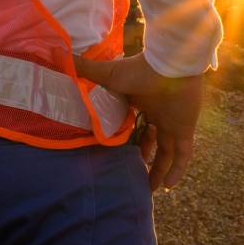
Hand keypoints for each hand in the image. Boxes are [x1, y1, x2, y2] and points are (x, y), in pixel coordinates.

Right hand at [72, 54, 203, 191]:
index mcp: (139, 103)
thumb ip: (85, 69)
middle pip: (150, 143)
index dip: (126, 140)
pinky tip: (167, 186)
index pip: (133, 125)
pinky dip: (177, 171)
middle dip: (142, 160)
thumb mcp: (107, 74)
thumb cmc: (139, 69)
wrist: (169, 65)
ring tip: (149, 190)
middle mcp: (156, 115)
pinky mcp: (184, 130)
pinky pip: (183, 155)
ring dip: (158, 171)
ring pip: (166, 154)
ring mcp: (171, 123)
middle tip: (131, 176)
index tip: (114, 153)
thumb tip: (59, 55)